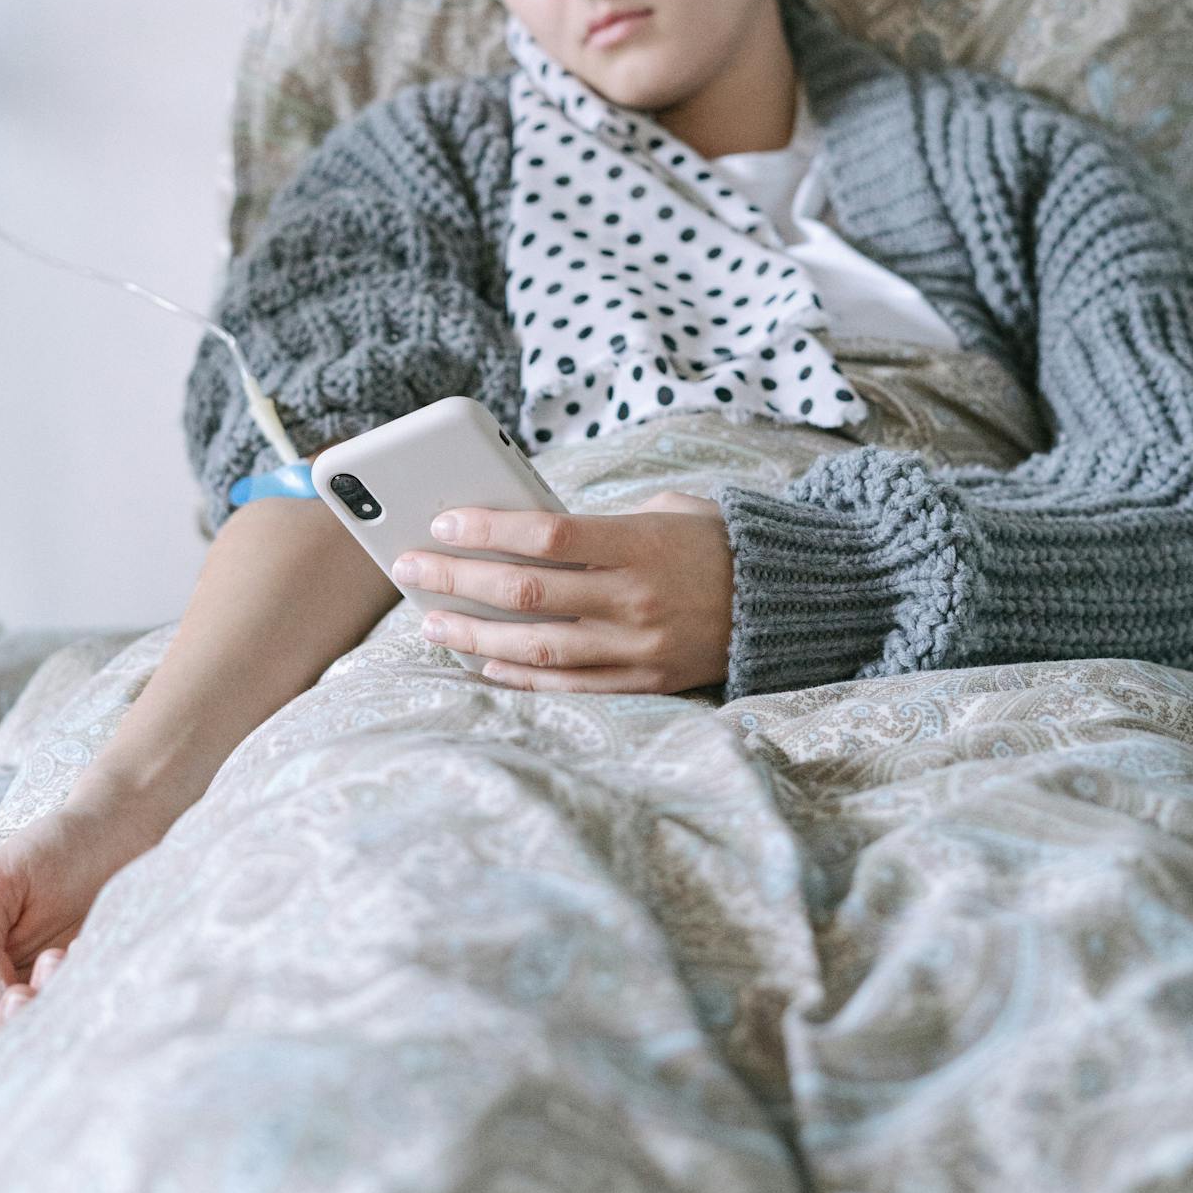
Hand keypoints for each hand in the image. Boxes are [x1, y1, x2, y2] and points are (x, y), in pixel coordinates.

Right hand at [0, 804, 132, 1071]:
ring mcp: (45, 1007)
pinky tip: (86, 954)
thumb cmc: (50, 852)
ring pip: (24, 1055)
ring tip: (57, 960)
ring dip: (38, 1020)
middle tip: (21, 992)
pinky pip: (77, 1030)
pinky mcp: (88, 1002)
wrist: (119, 834)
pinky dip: (79, 1003)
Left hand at [394, 491, 732, 693]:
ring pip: (535, 646)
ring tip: (431, 621)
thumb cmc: (712, 542)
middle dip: (457, 578)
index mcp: (639, 544)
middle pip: (526, 591)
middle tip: (410, 567)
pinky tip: (482, 662)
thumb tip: (522, 528)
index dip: (487, 528)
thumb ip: (600, 521)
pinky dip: (519, 675)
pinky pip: (567, 684)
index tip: (441, 521)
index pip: (547, 535)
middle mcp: (634, 598)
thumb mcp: (666, 509)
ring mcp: (637, 648)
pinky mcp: (643, 683)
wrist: (783, 600)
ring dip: (474, 633)